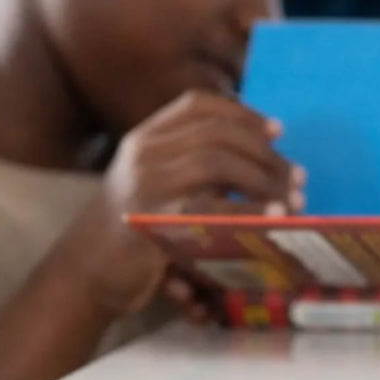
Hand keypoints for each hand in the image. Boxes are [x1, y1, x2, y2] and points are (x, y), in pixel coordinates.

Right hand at [54, 91, 304, 319]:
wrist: (81, 275)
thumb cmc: (128, 229)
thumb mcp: (151, 181)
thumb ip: (188, 160)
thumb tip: (258, 149)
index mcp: (145, 137)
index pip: (199, 104)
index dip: (243, 112)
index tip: (278, 129)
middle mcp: (143, 152)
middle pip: (218, 133)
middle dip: (265, 152)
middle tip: (298, 175)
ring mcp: (145, 184)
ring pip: (218, 162)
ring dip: (264, 178)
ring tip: (293, 198)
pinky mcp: (153, 220)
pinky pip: (212, 206)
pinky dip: (250, 209)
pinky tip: (273, 217)